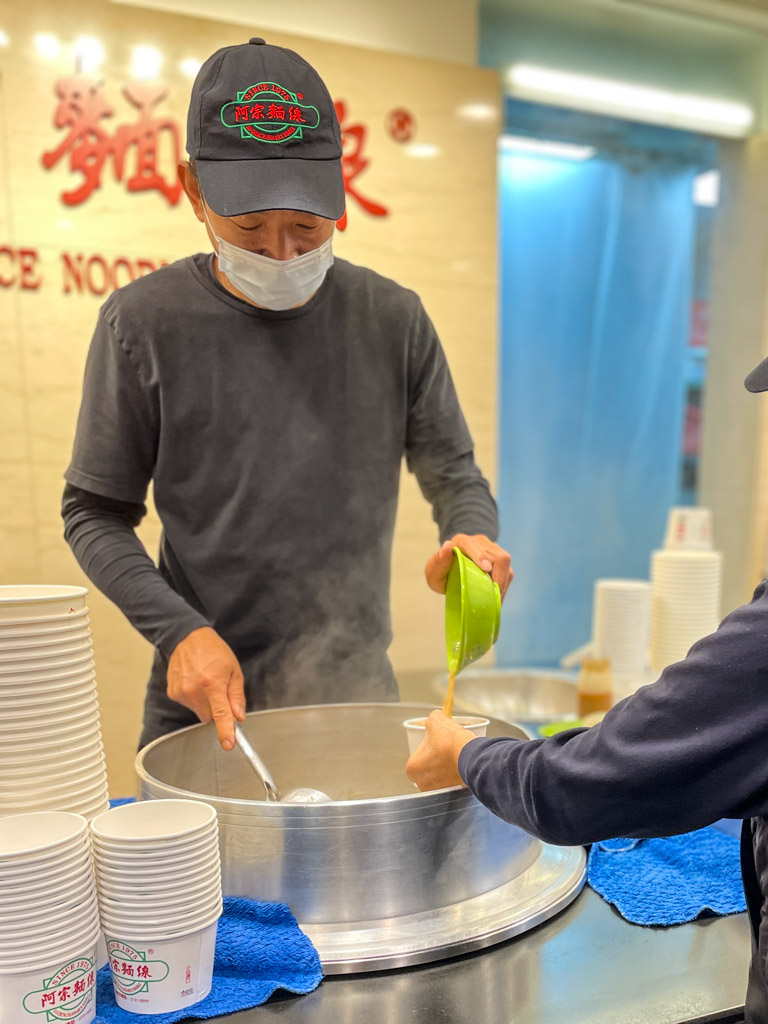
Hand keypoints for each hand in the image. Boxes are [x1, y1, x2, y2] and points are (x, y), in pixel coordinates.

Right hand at [166, 626, 245, 750]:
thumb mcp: (234, 670)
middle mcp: (194, 690)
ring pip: (199, 712)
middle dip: (216, 710)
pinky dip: (193, 698)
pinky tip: (194, 682)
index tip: (228, 744)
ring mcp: (181, 692)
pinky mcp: (173, 693)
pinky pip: (188, 705)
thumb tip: (238, 716)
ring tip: (204, 681)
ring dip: (204, 703)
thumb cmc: (213, 651)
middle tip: (218, 690)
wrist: (187, 638)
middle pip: (209, 717)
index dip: (225, 731)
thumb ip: (236, 696)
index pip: (220, 713)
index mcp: (213, 683)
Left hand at [405, 710, 477, 790]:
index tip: (434, 743)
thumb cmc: (450, 742)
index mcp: (412, 768)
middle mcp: (422, 784)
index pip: (417, 757)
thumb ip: (432, 719)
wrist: (469, 755)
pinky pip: (452, 783)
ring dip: (445, 769)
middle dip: (435, 760)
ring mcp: (438, 790)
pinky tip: (459, 764)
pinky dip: (456, 775)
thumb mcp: (435, 721)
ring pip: (440, 777)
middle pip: (427, 769)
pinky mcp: (453, 793)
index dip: (427, 748)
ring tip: (453, 756)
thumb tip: (436, 717)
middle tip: (444, 749)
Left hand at [424, 533, 512, 598]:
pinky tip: (496, 598)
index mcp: (462, 541)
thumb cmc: (442, 571)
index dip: (480, 556)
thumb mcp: (433, 570)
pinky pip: (508, 572)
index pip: (473, 545)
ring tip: (494, 600)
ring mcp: (493, 550)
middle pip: (498, 556)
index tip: (485, 569)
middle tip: (494, 594)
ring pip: (506, 565)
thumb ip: (438, 561)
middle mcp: (481, 542)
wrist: (452, 568)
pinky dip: (503, 586)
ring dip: (502, 583)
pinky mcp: (500, 561)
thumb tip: (447, 547)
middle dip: (499, 576)